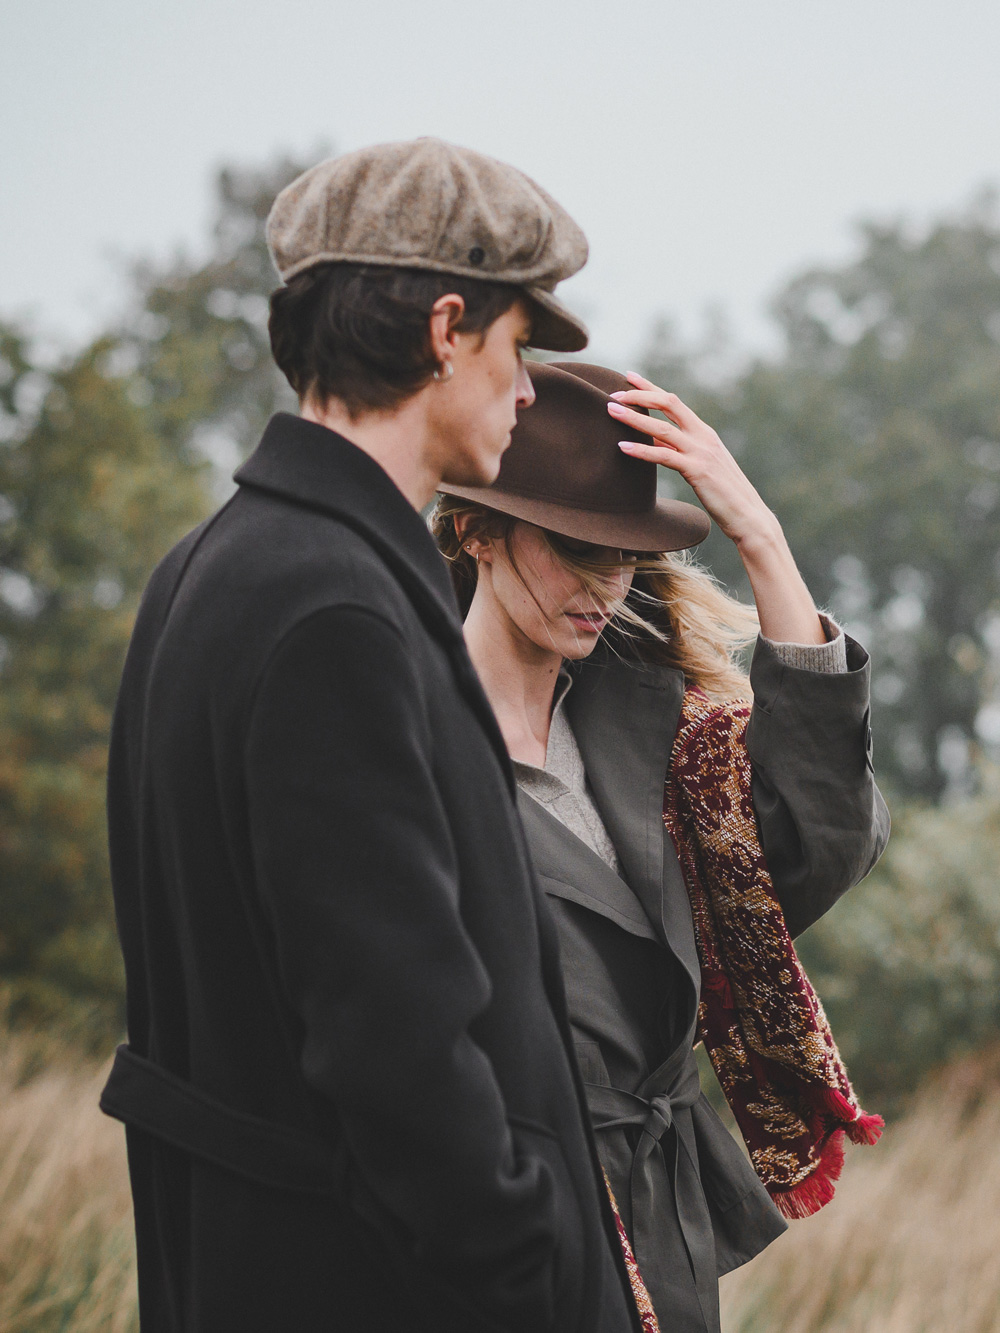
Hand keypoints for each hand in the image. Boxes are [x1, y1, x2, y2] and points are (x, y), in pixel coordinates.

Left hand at [606, 373, 777, 548]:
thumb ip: (675, 449)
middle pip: (669, 404)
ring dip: (634, 419)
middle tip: (614, 393)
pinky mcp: (698, 471)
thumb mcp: (697, 464)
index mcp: (704, 432)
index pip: (674, 402)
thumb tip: (649, 440)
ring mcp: (701, 452)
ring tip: (611, 411)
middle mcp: (703, 436)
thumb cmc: (721, 492)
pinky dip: (642, 450)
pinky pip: (665, 456)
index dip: (650, 388)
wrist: (747, 514)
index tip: (629, 377)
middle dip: (640, 396)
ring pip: (663, 428)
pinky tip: (623, 447)